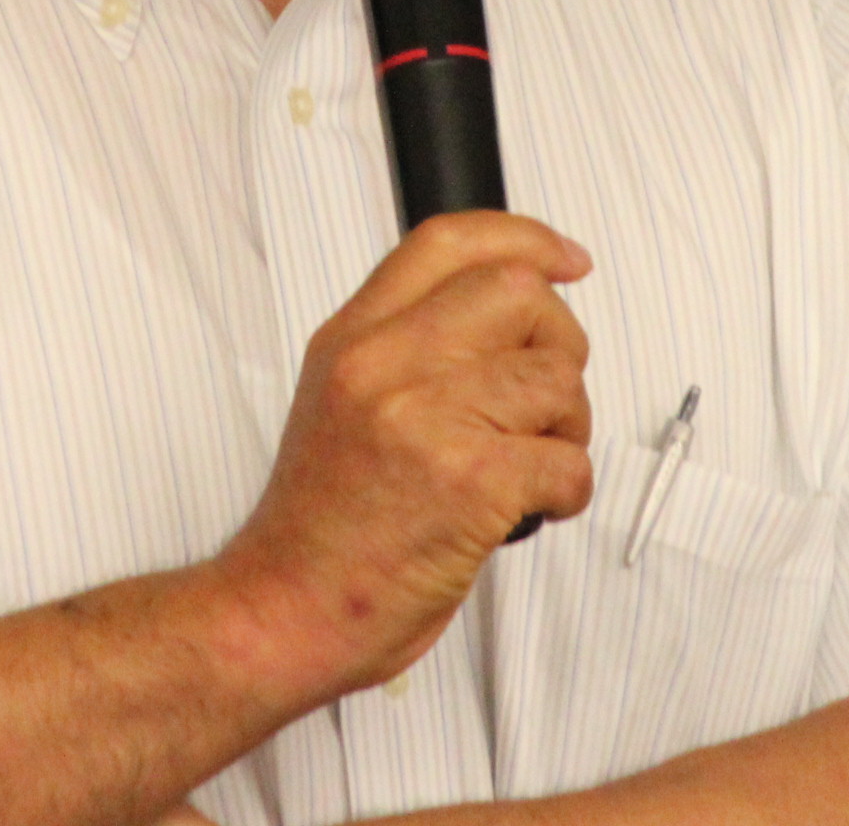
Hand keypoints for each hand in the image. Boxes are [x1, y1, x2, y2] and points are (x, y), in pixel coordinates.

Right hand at [214, 211, 594, 702]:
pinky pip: (567, 461)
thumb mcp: (336, 401)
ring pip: (555, 377)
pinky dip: (568, 491)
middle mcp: (384, 364)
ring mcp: (426, 419)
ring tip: (532, 463)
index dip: (524, 238)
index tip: (565, 259)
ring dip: (568, 426)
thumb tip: (505, 323)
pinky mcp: (469, 481)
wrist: (280, 609)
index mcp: (352, 338)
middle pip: (518, 295)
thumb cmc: (319, 525)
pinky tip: (530, 510)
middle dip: (559, 344)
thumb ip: (403, 349)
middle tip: (545, 399)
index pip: (448, 241)